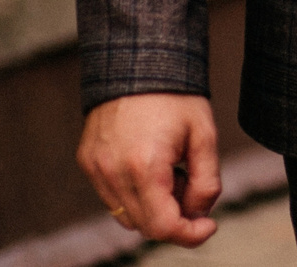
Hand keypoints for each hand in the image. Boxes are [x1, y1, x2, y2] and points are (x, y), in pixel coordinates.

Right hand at [76, 92, 221, 246]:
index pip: (162, 227)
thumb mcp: (205, 136)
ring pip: (126, 215)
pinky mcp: (87, 161)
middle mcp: (113, 173)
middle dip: (175, 217)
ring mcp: (95, 168)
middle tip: (191, 184)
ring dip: (153, 207)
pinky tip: (151, 164)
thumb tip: (199, 214)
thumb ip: (207, 182)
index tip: (209, 226)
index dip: (190, 234)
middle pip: (144, 226)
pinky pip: (112, 196)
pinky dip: (135, 194)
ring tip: (172, 170)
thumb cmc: (177, 96)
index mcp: (144, 167)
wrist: (139, 61)